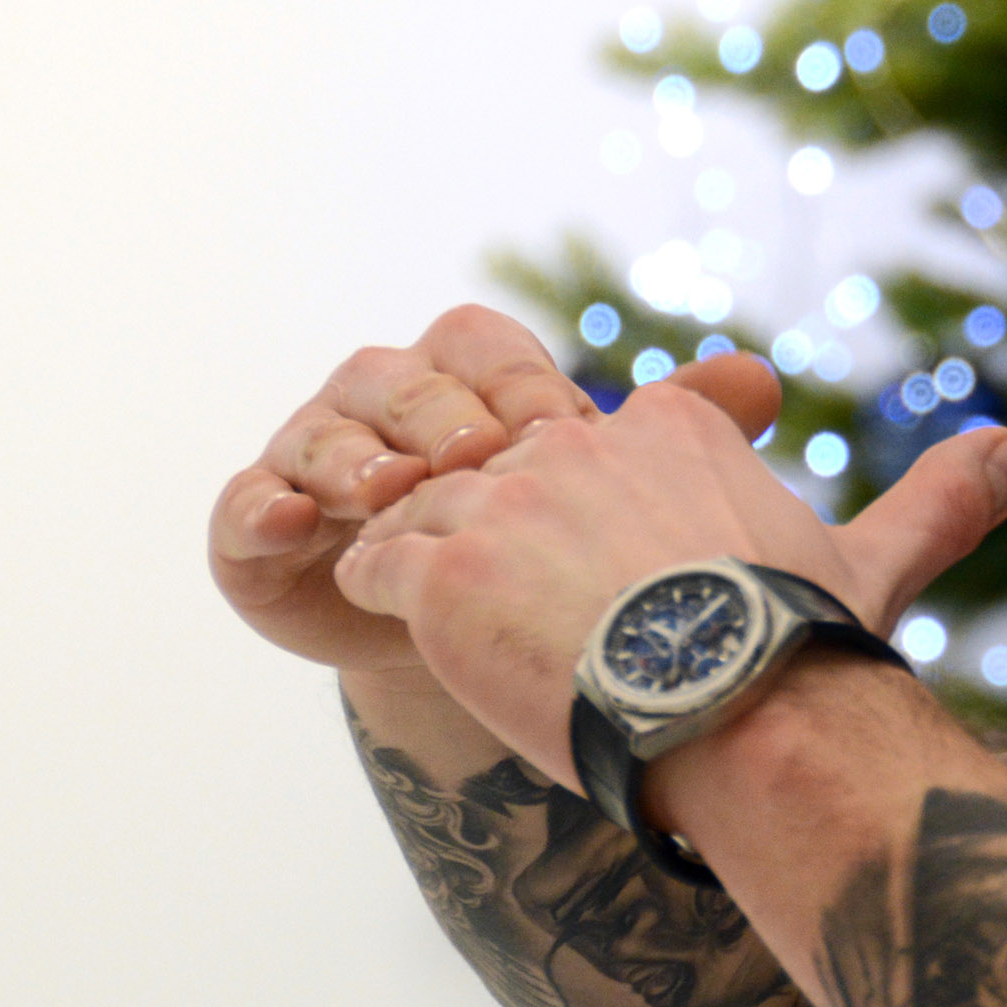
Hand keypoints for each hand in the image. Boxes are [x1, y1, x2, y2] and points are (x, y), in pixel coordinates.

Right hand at [207, 304, 783, 675]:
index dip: (520, 381)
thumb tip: (761, 379)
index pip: (484, 346)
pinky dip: (264, 506)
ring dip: (355, 454)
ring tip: (393, 491)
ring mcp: (315, 461)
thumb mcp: (618, 499)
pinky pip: (245, 504)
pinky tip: (300, 523)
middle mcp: (387, 406)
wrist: (479, 660)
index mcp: (468, 382)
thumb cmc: (552, 563)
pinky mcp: (258, 532)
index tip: (567, 427)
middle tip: (479, 461)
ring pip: (322, 429)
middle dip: (439, 414)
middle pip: (401, 376)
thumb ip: (685, 429)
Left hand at [332, 373, 1006, 783]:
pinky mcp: (442, 569)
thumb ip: (938, 500)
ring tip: (464, 631)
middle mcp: (579, 439)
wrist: (750, 717)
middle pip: (505, 473)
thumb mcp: (875, 559)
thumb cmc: (811, 648)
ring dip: (436, 564)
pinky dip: (380, 592)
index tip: (609, 581)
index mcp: (673, 425)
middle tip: (529, 620)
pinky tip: (413, 632)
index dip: (585, 515)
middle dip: (504, 539)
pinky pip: (371, 560)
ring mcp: (502, 499)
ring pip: (428, 508)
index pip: (595, 442)